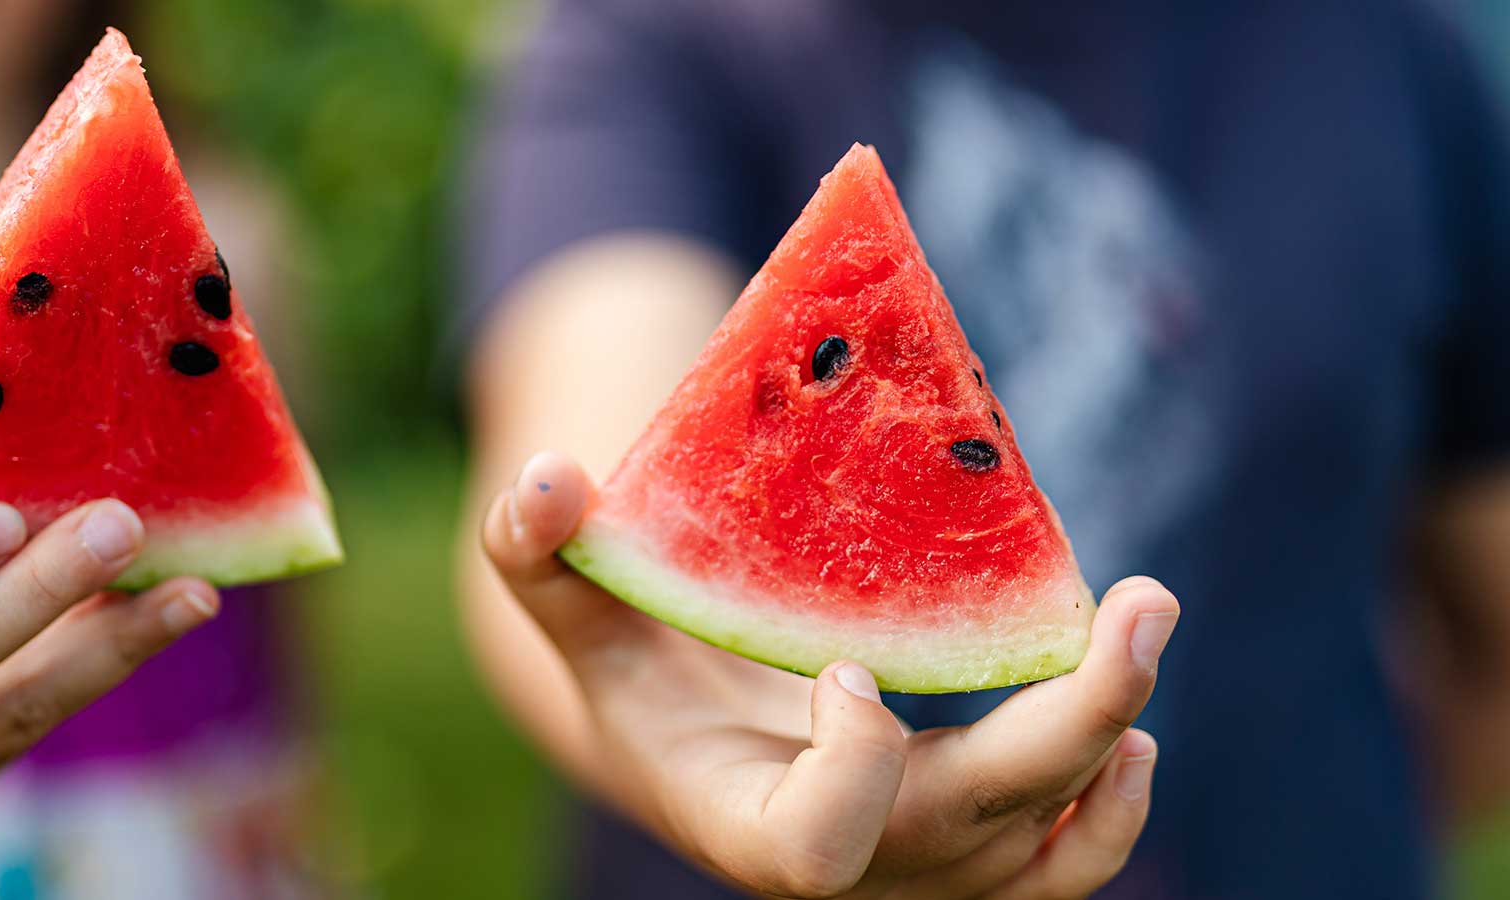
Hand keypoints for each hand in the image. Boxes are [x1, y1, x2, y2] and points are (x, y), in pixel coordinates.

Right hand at [482, 453, 1177, 898]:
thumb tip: (546, 477)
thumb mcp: (575, 614)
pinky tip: (1132, 730)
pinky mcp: (970, 857)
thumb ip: (536, 552)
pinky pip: (1065, 871)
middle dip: (1069, 723)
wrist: (694, 747)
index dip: (850, 768)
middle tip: (1142, 601)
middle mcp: (846, 867)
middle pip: (973, 831)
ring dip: (1108, 746)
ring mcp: (918, 873)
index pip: (815, 846)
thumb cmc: (636, 669)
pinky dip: (1113, 809)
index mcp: (740, 819)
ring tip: (1138, 629)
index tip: (847, 667)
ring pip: (1045, 854)